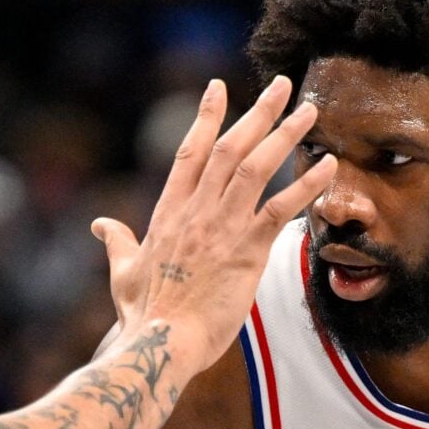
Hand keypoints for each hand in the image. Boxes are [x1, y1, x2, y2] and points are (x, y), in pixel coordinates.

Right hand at [93, 77, 336, 378]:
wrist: (160, 343)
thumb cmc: (142, 315)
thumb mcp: (123, 271)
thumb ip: (117, 242)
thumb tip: (100, 225)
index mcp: (169, 212)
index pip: (190, 152)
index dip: (206, 117)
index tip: (219, 87)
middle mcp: (196, 211)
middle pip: (230, 148)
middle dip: (257, 112)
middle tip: (280, 85)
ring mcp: (221, 228)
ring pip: (256, 167)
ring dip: (285, 135)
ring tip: (310, 111)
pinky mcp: (246, 251)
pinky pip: (280, 209)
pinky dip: (306, 185)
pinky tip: (328, 167)